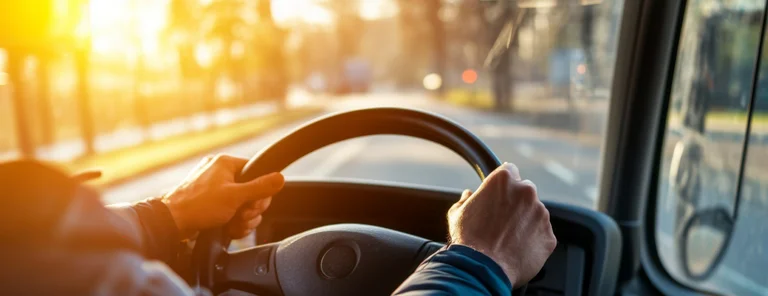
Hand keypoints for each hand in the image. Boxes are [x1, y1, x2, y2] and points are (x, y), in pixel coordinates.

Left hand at [161, 154, 283, 239]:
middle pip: (252, 190)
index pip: (257, 172)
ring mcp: (214, 188)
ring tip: (233, 224)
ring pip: (242, 203)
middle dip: (250, 208)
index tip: (254, 204)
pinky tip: (229, 228)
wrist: (172, 222)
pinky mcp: (210, 203)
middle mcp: (219, 172)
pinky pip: (231, 210)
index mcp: (225, 163)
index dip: (260, 191)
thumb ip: (260, 187)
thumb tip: (280, 178)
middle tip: (243, 215)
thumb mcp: (236, 196)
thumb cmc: (199, 206)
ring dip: (243, 218)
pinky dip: (233, 221)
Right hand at [448, 163, 556, 286]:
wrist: (481, 268)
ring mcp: (541, 214)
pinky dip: (533, 240)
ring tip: (507, 238)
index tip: (500, 194)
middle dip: (517, 202)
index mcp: (504, 180)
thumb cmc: (468, 240)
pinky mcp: (549, 235)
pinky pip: (542, 234)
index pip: (509, 170)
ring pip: (535, 213)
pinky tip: (517, 249)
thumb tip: (468, 195)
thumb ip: (466, 199)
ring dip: (526, 221)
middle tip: (502, 219)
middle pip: (525, 191)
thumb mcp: (457, 213)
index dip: (503, 184)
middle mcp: (526, 192)